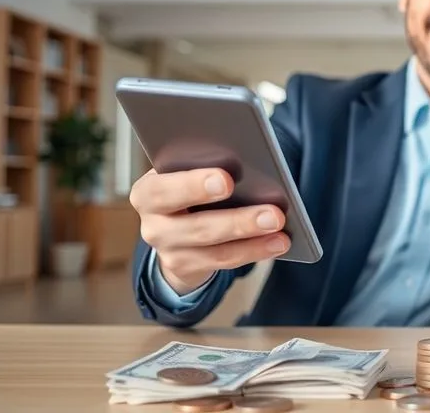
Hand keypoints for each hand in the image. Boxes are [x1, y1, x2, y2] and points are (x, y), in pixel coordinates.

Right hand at [130, 168, 289, 295]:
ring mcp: (169, 251)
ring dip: (254, 238)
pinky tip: (278, 242)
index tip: (227, 179)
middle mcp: (152, 224)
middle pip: (194, 226)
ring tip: (282, 227)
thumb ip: (205, 165)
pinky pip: (224, 261)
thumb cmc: (188, 186)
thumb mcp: (187, 171)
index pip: (163, 189)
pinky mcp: (186, 268)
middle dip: (237, 220)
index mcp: (148, 191)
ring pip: (215, 248)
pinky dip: (254, 250)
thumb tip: (250, 162)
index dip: (193, 185)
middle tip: (274, 212)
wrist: (172, 226)